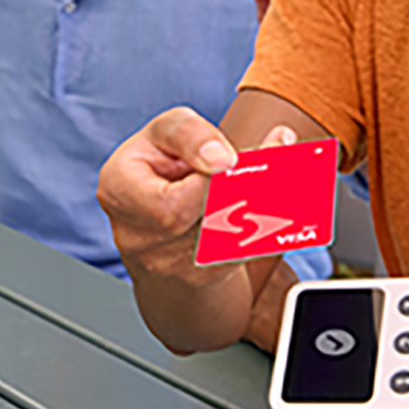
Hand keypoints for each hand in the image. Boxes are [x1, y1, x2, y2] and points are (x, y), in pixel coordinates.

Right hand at [97, 107, 295, 280]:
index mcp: (120, 194)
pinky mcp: (203, 275)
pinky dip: (271, 221)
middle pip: (208, 224)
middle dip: (249, 189)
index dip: (207, 184)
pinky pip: (246, 250)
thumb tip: (222, 158)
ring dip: (269, 203)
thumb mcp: (162, 132)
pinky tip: (286, 194)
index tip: (235, 159)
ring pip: (235, 239)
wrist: (157, 216)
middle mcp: (141, 239)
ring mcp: (171, 264)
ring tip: (288, 167)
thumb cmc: (157, 164)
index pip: (170, 205)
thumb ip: (188, 134)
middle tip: (279, 153)